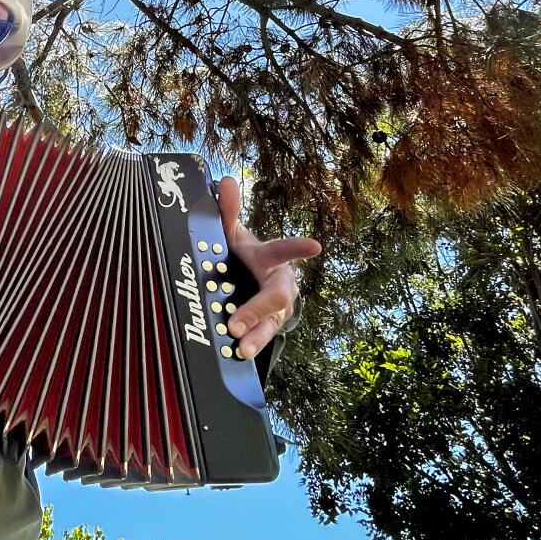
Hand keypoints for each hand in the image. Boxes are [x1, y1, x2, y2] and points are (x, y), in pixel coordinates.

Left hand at [217, 175, 320, 359]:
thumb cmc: (243, 255)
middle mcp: (279, 286)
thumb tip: (225, 180)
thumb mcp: (233, 234)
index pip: (282, 251)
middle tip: (236, 324)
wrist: (250, 281)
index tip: (315, 246)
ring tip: (241, 350)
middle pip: (275, 298)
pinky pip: (262, 339)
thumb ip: (228, 210)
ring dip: (257, 337)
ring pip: (271, 324)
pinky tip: (236, 360)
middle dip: (257, 310)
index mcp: (270, 260)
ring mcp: (276, 311)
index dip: (297, 248)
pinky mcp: (267, 328)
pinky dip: (251, 348)